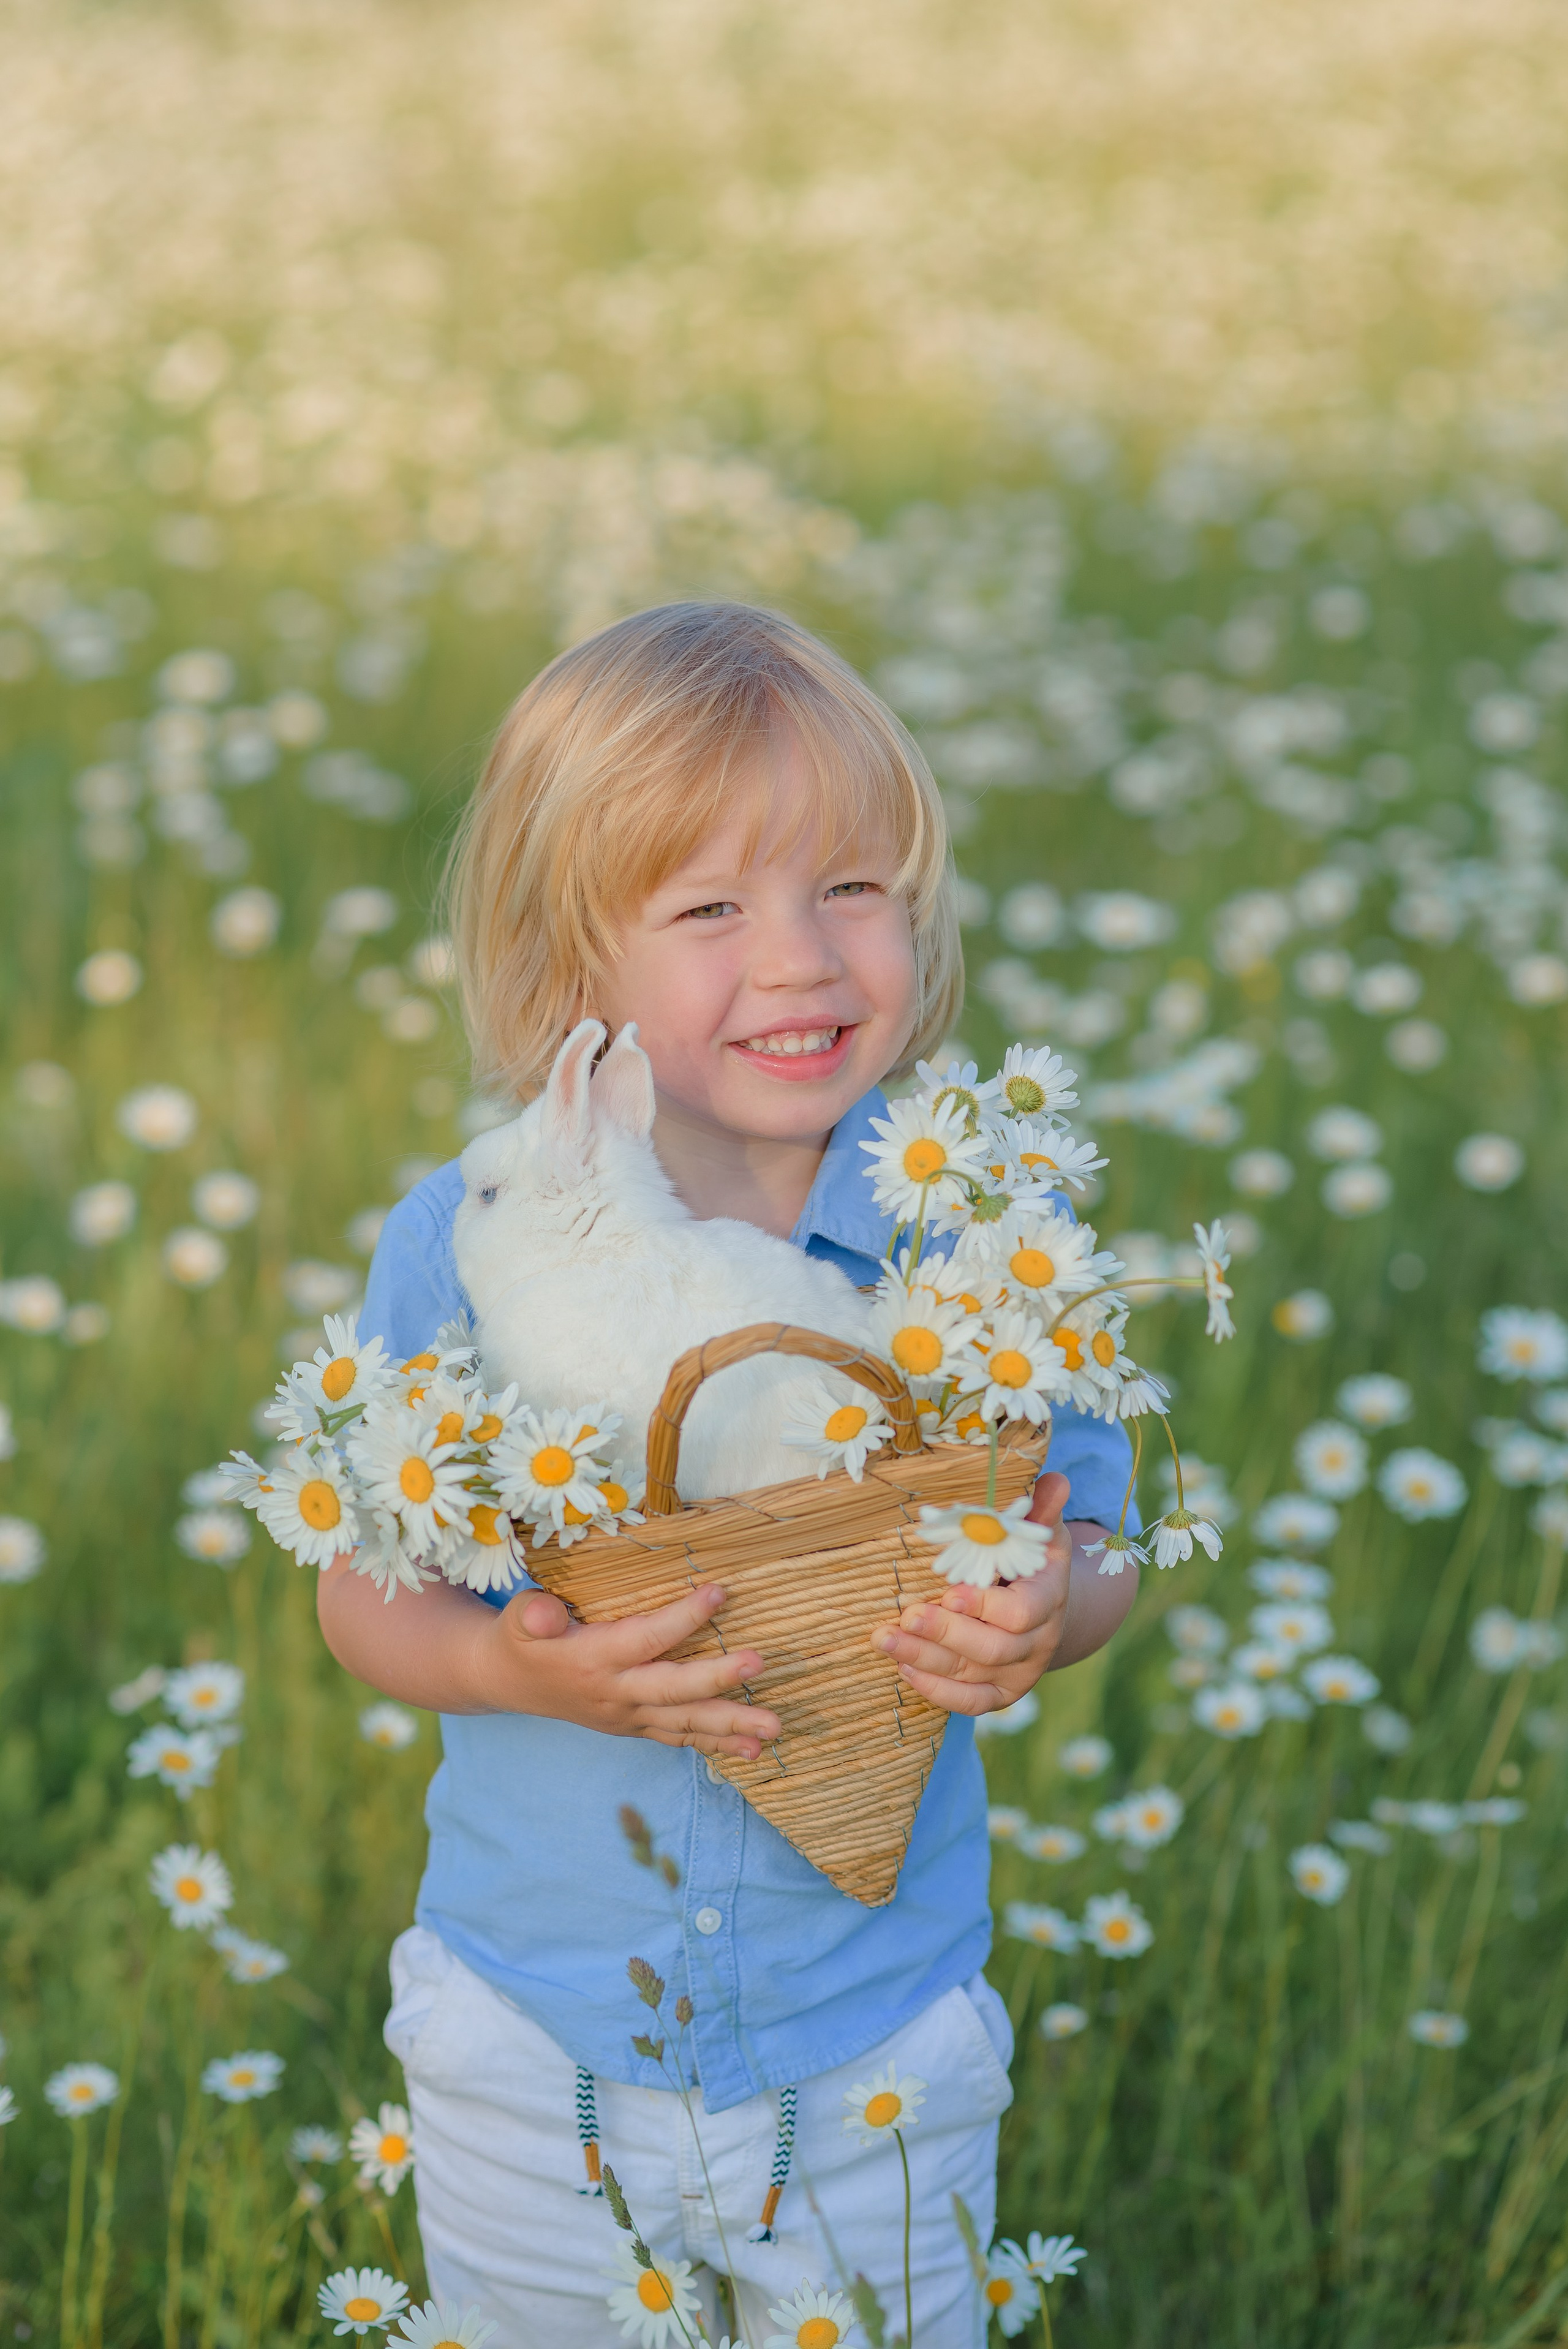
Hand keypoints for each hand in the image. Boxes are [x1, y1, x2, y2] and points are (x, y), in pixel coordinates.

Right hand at [477, 1582, 780, 1760]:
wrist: (509, 1682)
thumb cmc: (521, 1639)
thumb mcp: (518, 1619)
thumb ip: (533, 1614)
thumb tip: (544, 1612)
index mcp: (594, 1659)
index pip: (646, 1637)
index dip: (683, 1617)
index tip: (720, 1591)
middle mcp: (617, 1693)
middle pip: (675, 1689)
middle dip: (719, 1678)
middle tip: (759, 1663)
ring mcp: (629, 1715)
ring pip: (686, 1722)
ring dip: (732, 1727)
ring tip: (774, 1729)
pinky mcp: (636, 1725)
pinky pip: (680, 1737)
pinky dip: (716, 1744)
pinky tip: (753, 1751)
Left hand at [870, 1470, 1076, 1716]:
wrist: (1044, 1609)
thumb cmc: (1031, 1561)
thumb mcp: (1040, 1533)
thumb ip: (1041, 1510)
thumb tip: (1055, 1480)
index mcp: (1049, 1599)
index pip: (1022, 1612)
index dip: (986, 1606)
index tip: (950, 1591)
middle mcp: (1039, 1642)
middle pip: (994, 1647)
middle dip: (947, 1633)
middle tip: (906, 1614)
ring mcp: (1020, 1672)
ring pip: (973, 1673)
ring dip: (925, 1657)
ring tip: (884, 1638)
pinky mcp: (1000, 1693)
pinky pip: (970, 1703)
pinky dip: (937, 1690)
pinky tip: (903, 1668)